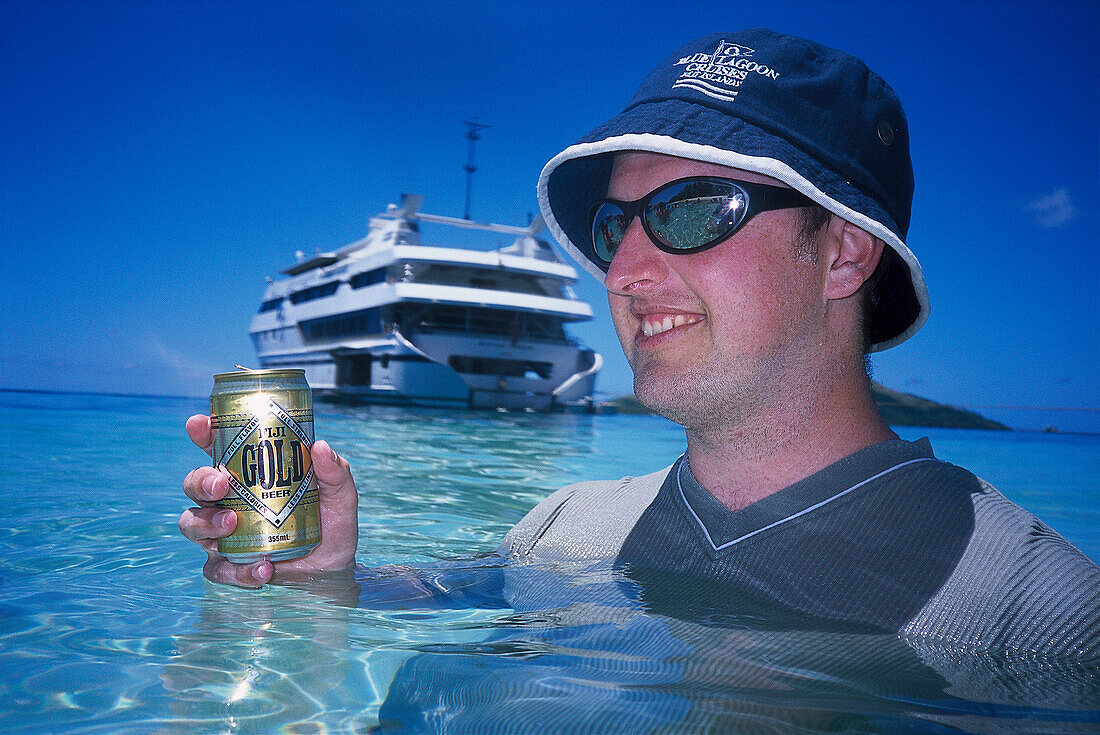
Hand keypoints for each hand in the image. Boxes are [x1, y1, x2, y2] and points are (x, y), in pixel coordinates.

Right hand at [179, 414, 358, 587]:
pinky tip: (263, 569)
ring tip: (231, 524)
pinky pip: (218, 569)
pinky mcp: (230, 566)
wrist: (333, 568)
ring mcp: (224, 534)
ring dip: (207, 523)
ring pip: (193, 524)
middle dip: (201, 481)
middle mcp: (229, 502)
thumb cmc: (331, 524)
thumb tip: (320, 446)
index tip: (198, 424)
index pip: (218, 448)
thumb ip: (336, 472)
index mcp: (250, 476)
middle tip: (221, 484)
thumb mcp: (340, 496)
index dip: (203, 433)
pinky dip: (237, 570)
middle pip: (196, 484)